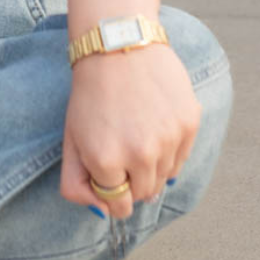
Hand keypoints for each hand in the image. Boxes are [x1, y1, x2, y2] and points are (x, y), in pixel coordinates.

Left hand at [58, 44, 201, 220]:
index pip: (116, 205)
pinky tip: (154, 124)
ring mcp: (169, 139)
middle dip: (130, 180)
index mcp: (106, 162)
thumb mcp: (70, 140)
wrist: (119, 46)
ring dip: (151, 166)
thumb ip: (76, 184)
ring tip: (136, 133)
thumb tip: (101, 213)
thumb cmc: (90, 95)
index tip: (107, 171)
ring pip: (165, 179)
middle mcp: (141, 155)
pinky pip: (182, 158)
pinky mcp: (189, 123)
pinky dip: (170, 150)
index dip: (110, 191)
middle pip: (143, 195)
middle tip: (121, 149)